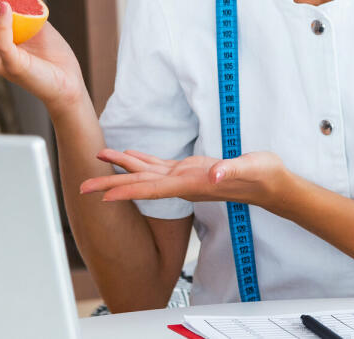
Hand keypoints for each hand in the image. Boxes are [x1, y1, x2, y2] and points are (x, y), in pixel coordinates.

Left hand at [79, 149, 292, 210]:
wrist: (272, 185)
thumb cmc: (263, 176)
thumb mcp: (251, 168)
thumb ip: (231, 170)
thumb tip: (215, 175)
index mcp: (191, 184)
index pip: (152, 189)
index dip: (126, 191)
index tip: (101, 197)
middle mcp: (182, 184)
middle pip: (139, 184)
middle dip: (110, 184)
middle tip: (81, 186)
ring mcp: (184, 178)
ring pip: (145, 172)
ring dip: (121, 167)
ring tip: (98, 158)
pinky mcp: (190, 170)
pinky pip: (159, 166)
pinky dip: (141, 160)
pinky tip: (128, 155)